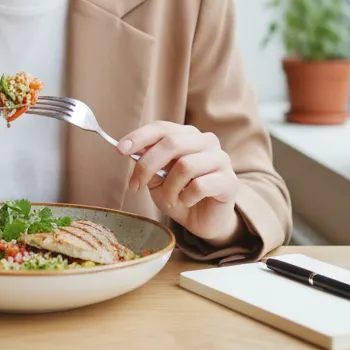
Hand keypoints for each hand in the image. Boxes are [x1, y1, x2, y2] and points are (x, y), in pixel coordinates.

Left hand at [119, 122, 242, 245]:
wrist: (205, 221)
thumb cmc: (180, 195)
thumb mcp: (157, 180)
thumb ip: (148, 164)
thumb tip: (131, 151)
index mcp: (187, 135)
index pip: (162, 128)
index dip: (140, 137)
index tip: (120, 150)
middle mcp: (206, 142)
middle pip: (171, 143)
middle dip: (147, 166)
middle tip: (135, 186)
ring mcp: (221, 159)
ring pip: (185, 165)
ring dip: (169, 188)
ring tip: (169, 200)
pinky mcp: (229, 181)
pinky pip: (199, 186)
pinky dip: (186, 197)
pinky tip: (187, 202)